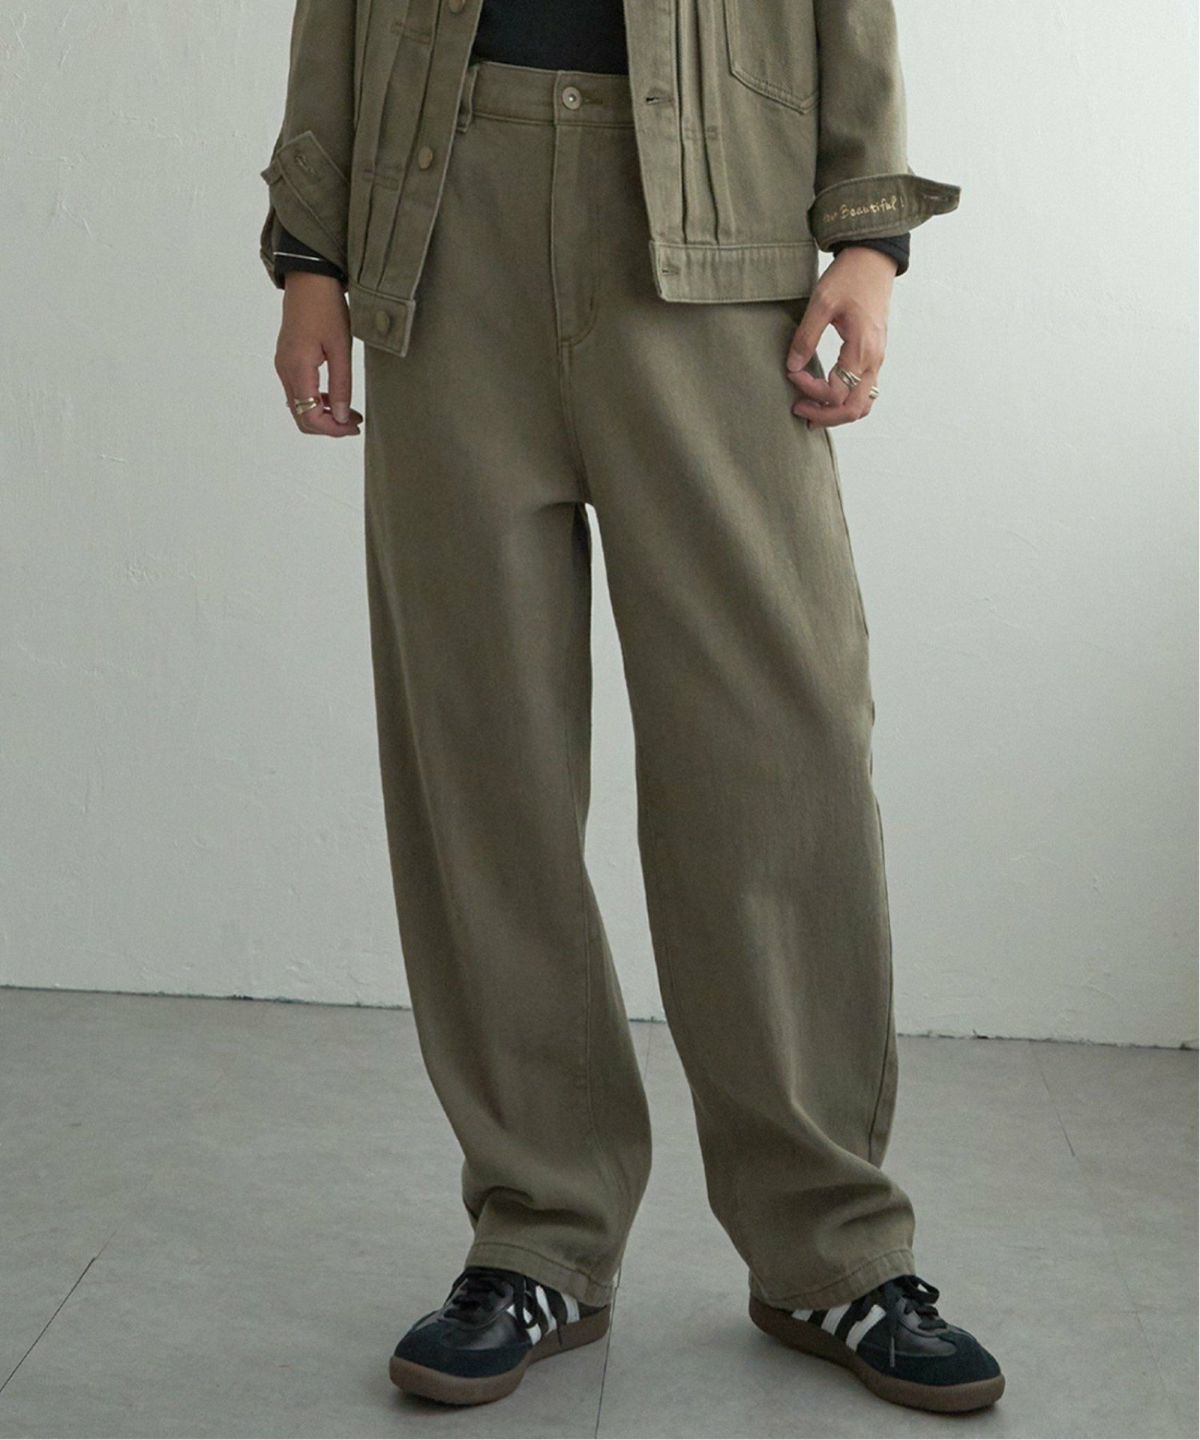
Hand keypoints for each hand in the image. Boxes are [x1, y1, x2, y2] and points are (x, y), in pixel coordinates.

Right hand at [275, 273, 362, 436]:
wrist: (309, 278)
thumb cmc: (327, 308)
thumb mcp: (341, 348)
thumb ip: (342, 385)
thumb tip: (342, 417)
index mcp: (297, 368)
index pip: (309, 416)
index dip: (332, 429)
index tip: (354, 426)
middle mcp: (285, 370)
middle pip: (301, 416)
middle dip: (328, 425)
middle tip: (355, 422)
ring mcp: (283, 365)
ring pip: (299, 406)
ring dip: (324, 414)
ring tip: (350, 411)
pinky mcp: (287, 359)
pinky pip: (298, 391)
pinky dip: (317, 400)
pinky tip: (337, 396)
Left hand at [785, 246, 896, 426]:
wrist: (873, 260)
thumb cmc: (850, 277)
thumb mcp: (822, 303)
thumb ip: (806, 337)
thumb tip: (792, 366)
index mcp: (861, 348)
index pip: (835, 391)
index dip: (809, 390)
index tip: (792, 375)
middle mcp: (874, 360)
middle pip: (853, 409)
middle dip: (824, 416)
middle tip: (798, 409)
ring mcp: (877, 359)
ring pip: (862, 405)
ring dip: (836, 413)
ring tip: (810, 409)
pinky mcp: (875, 356)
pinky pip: (865, 392)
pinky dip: (845, 401)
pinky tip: (825, 395)